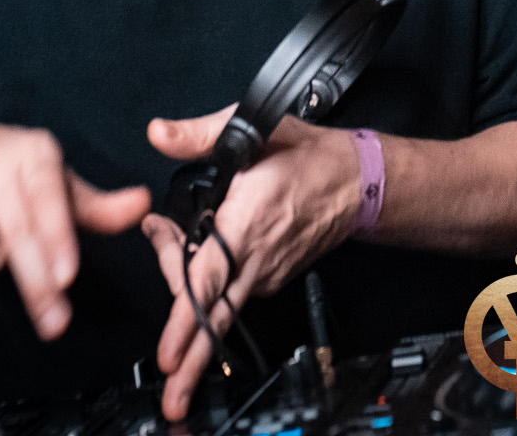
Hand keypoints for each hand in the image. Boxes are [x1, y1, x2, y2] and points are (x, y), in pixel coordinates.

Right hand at [0, 124, 150, 339]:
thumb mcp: (58, 183)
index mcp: (34, 151)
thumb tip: (142, 203)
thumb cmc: (11, 172)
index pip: (48, 200)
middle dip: (35, 281)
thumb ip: (98, 205)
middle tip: (54, 320)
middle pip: (14, 231)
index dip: (56, 241)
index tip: (67, 278)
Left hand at [140, 106, 360, 419]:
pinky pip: (231, 292)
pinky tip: (190, 256)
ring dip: (187, 304)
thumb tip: (159, 133)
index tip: (169, 355)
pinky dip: (206, 284)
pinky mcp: (271, 278)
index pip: (208, 281)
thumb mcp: (253, 130)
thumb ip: (198, 134)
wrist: (357, 182)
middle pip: (215, 318)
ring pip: (218, 305)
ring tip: (166, 281)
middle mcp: (256, 259)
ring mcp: (266, 273)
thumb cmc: (308, 158)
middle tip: (171, 386)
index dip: (185, 322)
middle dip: (190, 358)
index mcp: (246, 225)